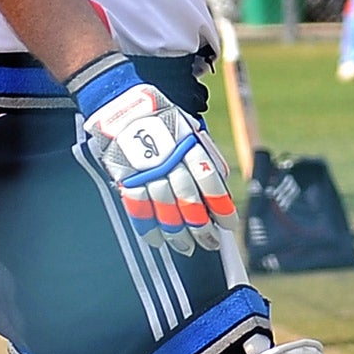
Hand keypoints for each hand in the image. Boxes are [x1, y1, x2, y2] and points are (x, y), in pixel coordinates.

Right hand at [66, 53, 237, 255]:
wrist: (123, 105)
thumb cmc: (162, 119)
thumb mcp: (189, 128)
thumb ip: (204, 155)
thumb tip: (220, 183)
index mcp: (188, 143)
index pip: (209, 179)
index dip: (221, 204)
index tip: (229, 223)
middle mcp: (168, 158)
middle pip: (188, 198)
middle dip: (202, 225)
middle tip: (210, 242)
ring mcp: (145, 169)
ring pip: (165, 208)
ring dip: (178, 232)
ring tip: (187, 247)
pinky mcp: (126, 177)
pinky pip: (138, 208)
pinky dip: (148, 227)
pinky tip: (158, 240)